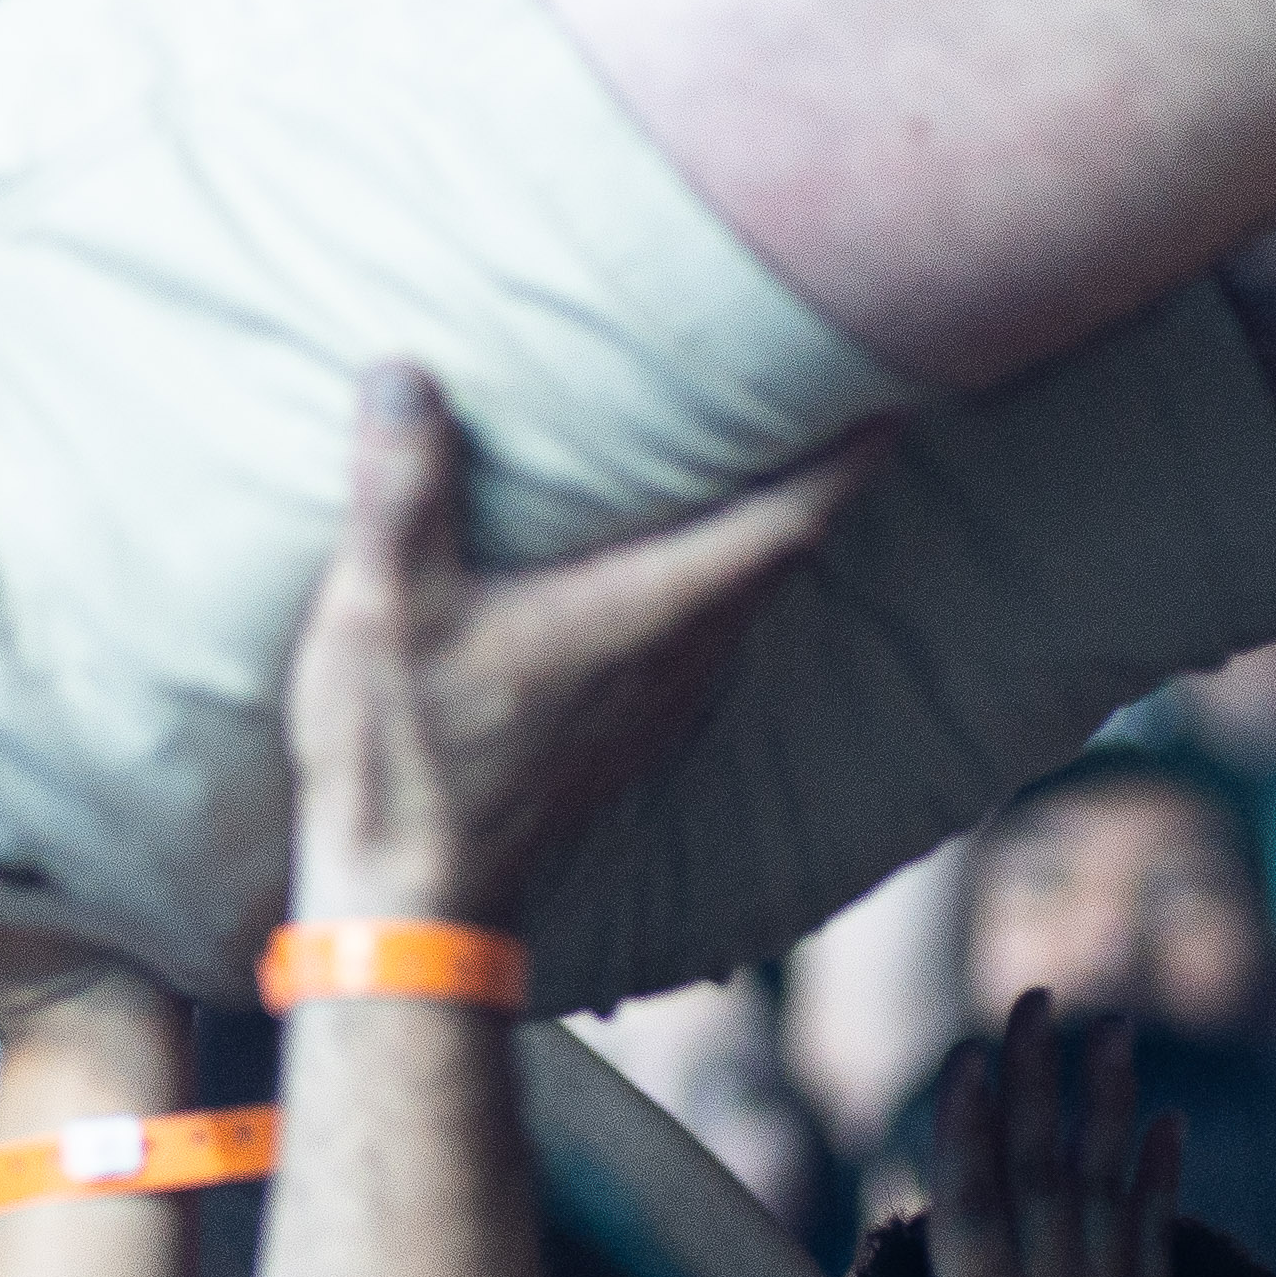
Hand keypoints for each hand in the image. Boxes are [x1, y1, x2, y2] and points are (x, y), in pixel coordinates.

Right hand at [282, 367, 877, 933]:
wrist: (410, 902)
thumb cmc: (405, 757)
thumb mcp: (381, 608)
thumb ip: (401, 489)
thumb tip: (406, 374)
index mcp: (646, 613)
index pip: (789, 516)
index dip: (847, 446)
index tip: (893, 375)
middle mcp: (676, 654)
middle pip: (785, 544)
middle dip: (813, 460)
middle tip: (822, 377)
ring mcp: (657, 697)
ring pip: (746, 588)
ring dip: (759, 516)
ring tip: (750, 438)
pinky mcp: (625, 723)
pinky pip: (702, 624)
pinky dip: (708, 565)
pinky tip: (664, 540)